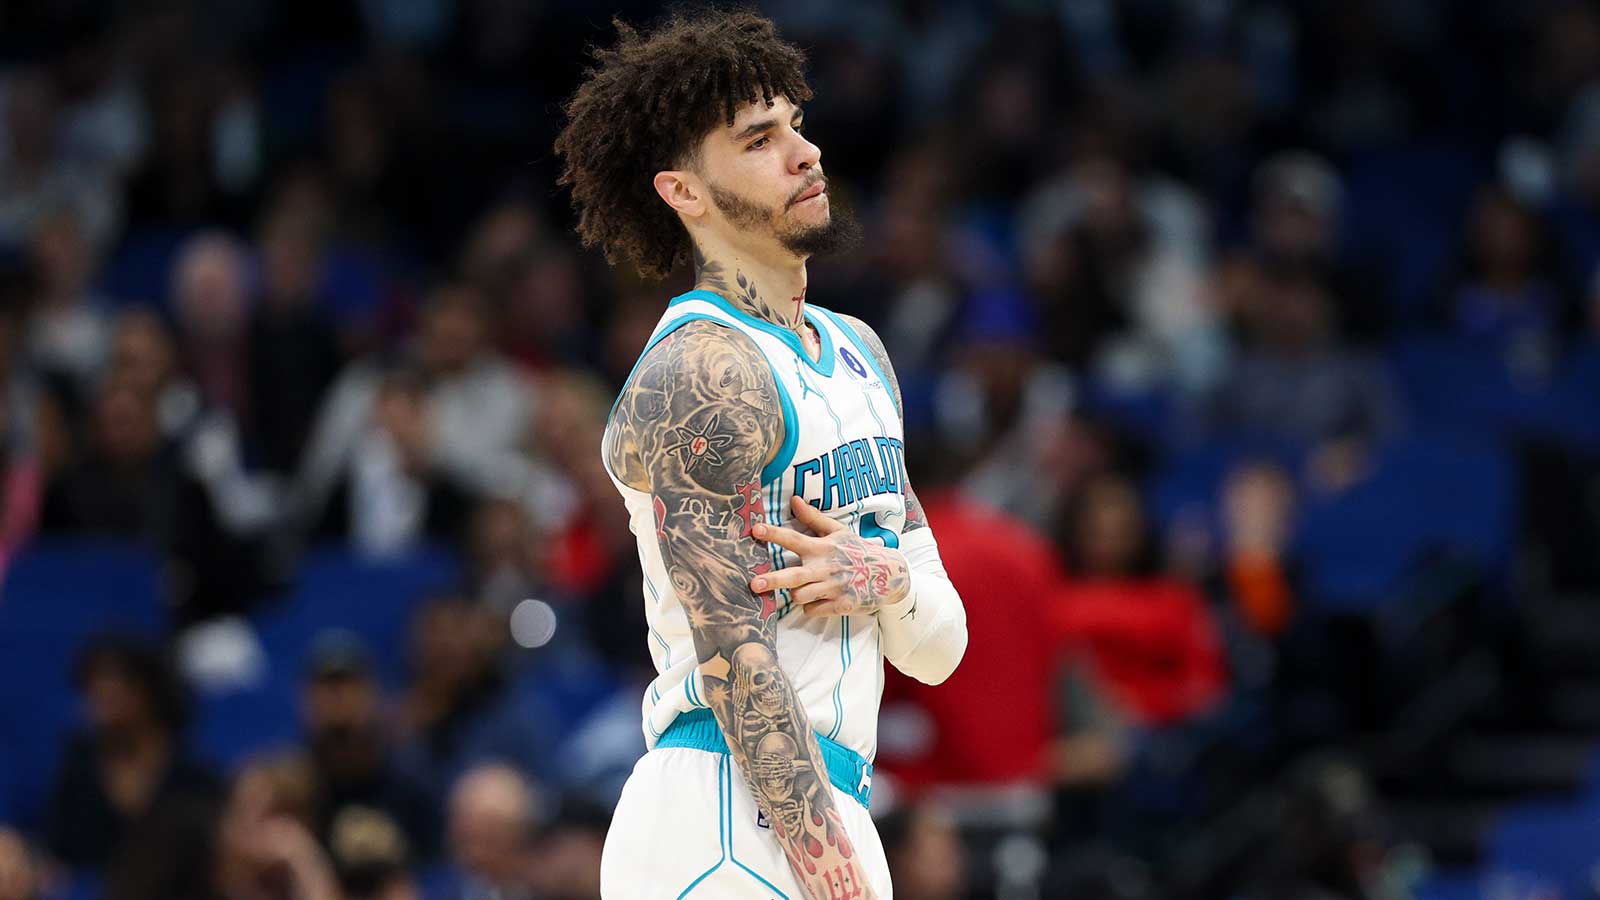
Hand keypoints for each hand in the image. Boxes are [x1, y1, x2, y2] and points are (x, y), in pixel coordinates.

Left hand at [750, 496, 908, 617]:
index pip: (794, 538)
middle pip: (793, 576)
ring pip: (800, 596)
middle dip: (772, 581)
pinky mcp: (841, 605)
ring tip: (804, 588)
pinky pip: (813, 610)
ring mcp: (834, 588)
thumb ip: (813, 518)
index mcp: (822, 548)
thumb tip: (794, 499)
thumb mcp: (838, 531)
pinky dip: (811, 607)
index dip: (774, 533)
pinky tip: (818, 600)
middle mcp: (825, 568)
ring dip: (796, 595)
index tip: (755, 529)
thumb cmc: (858, 550)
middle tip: (753, 584)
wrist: (889, 574)